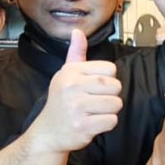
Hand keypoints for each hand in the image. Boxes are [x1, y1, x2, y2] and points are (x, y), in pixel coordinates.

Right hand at [29, 29, 121, 153]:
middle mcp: (72, 86)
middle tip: (95, 102)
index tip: (93, 87)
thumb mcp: (65, 75)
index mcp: (71, 72)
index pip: (111, 69)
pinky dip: (106, 124)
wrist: (48, 132)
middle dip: (111, 96)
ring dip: (109, 111)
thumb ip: (76, 54)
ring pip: (116, 104)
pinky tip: (93, 123)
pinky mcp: (83, 125)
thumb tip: (78, 32)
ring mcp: (76, 106)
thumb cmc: (61, 102)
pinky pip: (112, 121)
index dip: (108, 80)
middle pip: (116, 86)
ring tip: (93, 113)